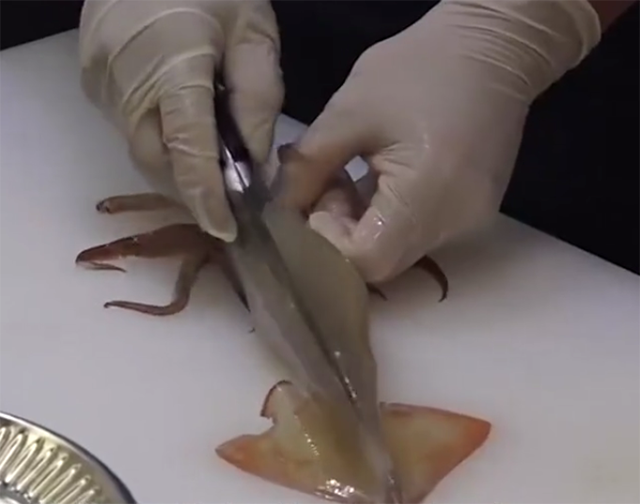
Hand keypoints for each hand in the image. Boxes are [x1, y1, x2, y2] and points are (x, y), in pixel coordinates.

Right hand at [79, 0, 283, 240]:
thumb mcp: (253, 34)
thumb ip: (257, 102)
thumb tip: (255, 164)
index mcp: (173, 66)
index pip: (188, 150)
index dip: (207, 197)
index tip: (226, 230)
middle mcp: (126, 83)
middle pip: (157, 162)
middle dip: (192, 190)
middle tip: (226, 200)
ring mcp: (100, 83)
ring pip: (140, 150)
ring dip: (176, 168)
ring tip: (210, 169)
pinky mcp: (91, 81)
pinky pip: (129, 129)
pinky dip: (160, 143)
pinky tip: (184, 135)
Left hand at [276, 0, 600, 282]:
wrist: (493, 48)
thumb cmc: (418, 69)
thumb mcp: (349, 111)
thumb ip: (308, 167)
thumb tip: (280, 210)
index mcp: (428, 194)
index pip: (366, 260)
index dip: (327, 243)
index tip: (315, 200)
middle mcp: (453, 223)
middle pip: (381, 263)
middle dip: (341, 233)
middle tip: (330, 184)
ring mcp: (467, 223)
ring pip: (396, 250)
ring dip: (362, 225)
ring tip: (353, 176)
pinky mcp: (470, 215)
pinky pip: (416, 234)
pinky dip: (387, 218)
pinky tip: (380, 178)